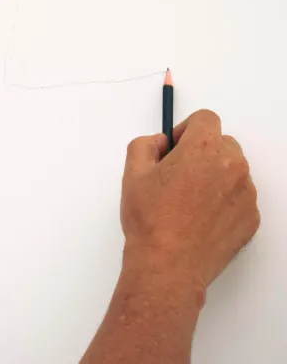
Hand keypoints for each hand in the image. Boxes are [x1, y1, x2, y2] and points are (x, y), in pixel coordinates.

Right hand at [121, 109, 259, 293]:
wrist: (169, 264)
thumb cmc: (151, 220)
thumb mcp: (132, 173)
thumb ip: (144, 145)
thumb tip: (159, 143)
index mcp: (202, 149)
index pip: (205, 118)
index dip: (186, 129)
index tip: (175, 146)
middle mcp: (231, 166)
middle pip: (222, 143)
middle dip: (201, 152)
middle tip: (178, 174)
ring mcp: (246, 193)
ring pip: (233, 170)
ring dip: (214, 176)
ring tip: (188, 200)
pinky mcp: (251, 217)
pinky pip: (239, 197)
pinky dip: (224, 201)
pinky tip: (200, 217)